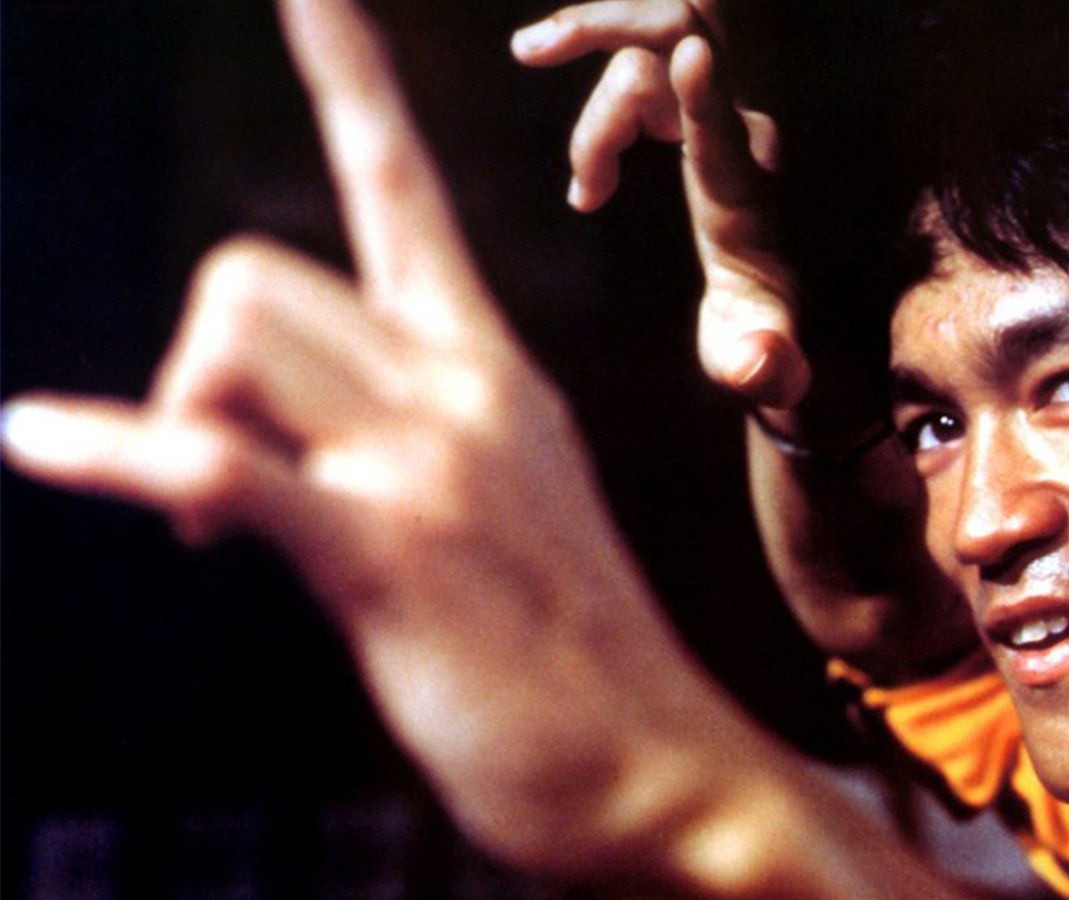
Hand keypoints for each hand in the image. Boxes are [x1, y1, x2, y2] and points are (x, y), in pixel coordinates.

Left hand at [2, 0, 746, 878]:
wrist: (663, 769)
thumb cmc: (564, 648)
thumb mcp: (488, 509)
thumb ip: (379, 438)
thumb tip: (211, 443)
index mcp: (488, 369)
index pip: (398, 188)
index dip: (347, 75)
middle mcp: (464, 388)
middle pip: (254, 275)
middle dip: (193, 363)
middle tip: (201, 485)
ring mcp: (432, 463)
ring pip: (231, 341)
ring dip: (173, 417)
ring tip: (203, 526)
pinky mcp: (390, 553)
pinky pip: (217, 463)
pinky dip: (116, 451)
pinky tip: (34, 440)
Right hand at [515, 0, 809, 410]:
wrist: (785, 304)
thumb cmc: (762, 334)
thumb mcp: (760, 357)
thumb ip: (760, 363)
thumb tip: (754, 370)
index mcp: (747, 192)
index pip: (726, 131)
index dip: (705, 94)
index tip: (690, 52)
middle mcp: (741, 134)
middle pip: (681, 32)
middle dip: (608, 27)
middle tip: (527, 50)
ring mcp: (719, 112)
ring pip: (641, 62)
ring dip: (594, 121)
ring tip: (586, 196)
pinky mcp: (697, 109)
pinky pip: (638, 72)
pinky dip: (599, 110)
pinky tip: (590, 182)